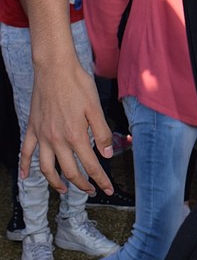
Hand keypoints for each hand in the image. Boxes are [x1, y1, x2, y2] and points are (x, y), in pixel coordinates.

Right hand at [21, 61, 113, 195]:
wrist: (55, 69)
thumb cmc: (78, 84)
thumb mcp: (96, 107)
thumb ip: (102, 132)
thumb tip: (107, 154)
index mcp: (75, 135)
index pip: (90, 165)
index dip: (101, 179)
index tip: (108, 189)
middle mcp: (57, 139)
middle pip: (69, 171)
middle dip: (82, 184)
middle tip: (92, 190)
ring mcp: (42, 135)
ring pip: (46, 168)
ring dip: (55, 182)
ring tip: (63, 189)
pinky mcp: (32, 128)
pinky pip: (26, 152)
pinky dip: (24, 166)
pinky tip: (24, 176)